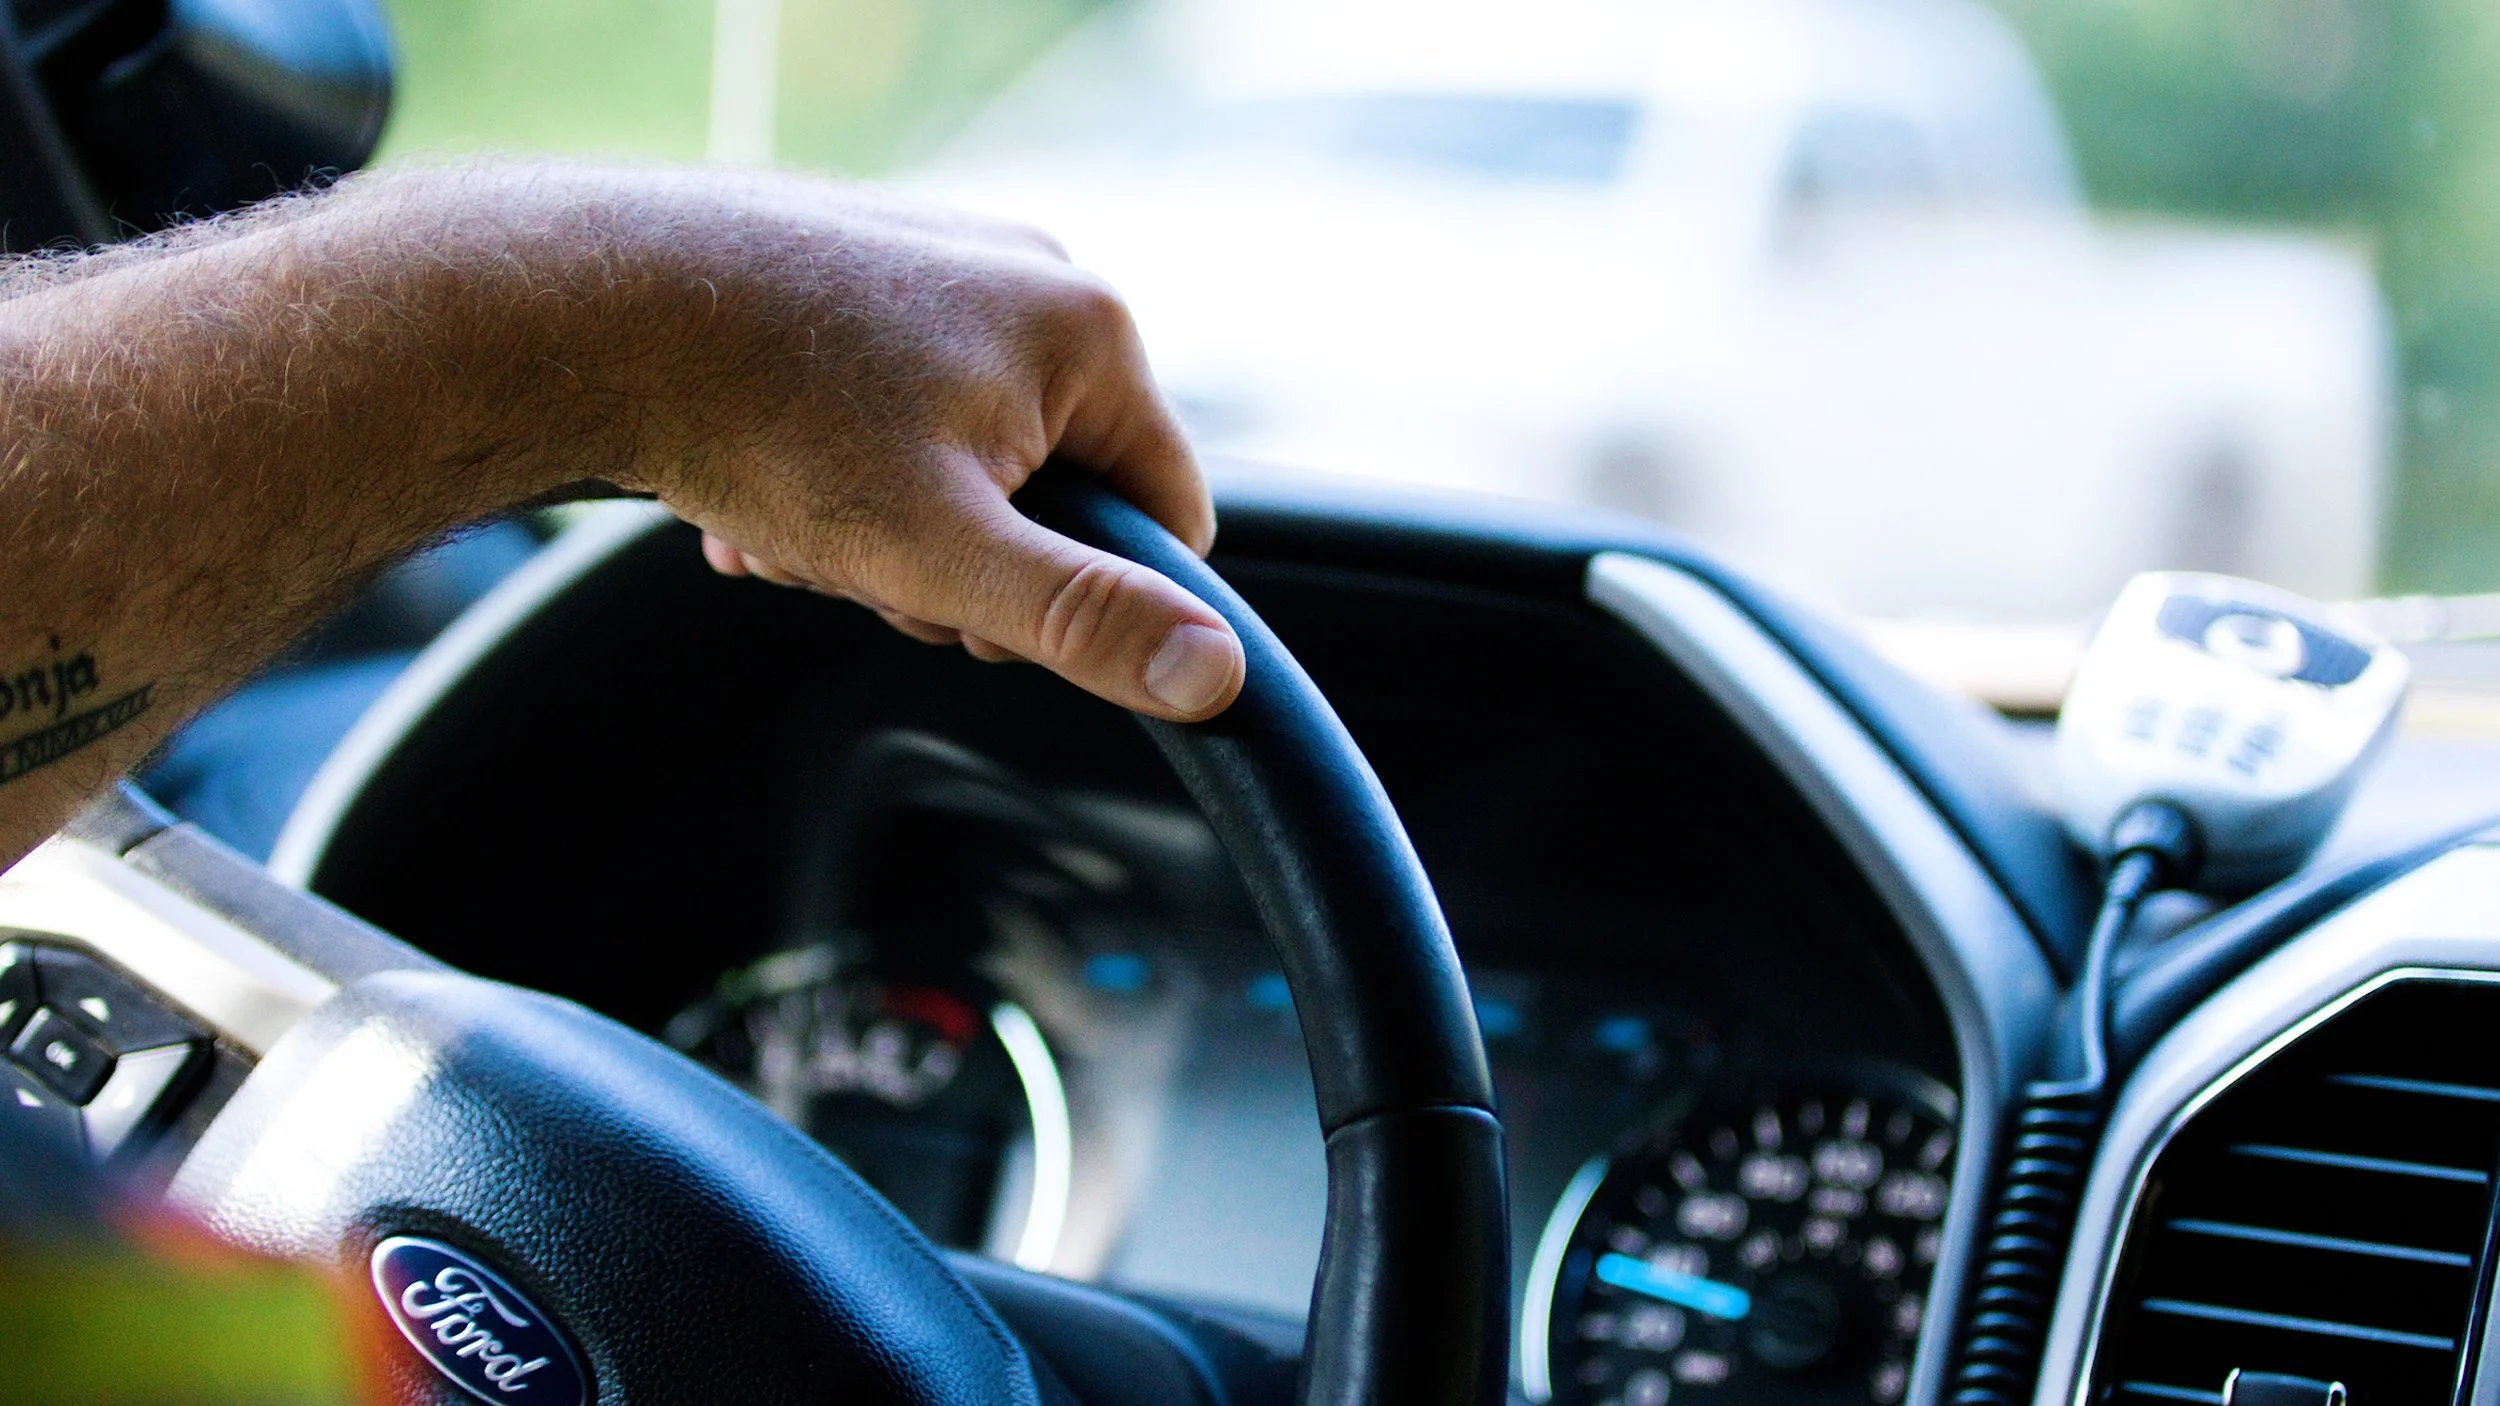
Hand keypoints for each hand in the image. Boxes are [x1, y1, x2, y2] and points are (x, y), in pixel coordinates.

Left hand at [593, 174, 1243, 720]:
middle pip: (1054, 496)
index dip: (1083, 596)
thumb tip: (1218, 677)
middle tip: (865, 561)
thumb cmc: (763, 417)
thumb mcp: (940, 555)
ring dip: (882, 529)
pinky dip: (835, 474)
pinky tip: (759, 481)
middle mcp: (1030, 277)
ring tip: (794, 518)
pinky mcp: (864, 272)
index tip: (977, 605)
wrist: (584, 307)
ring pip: (963, 465)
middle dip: (957, 562)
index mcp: (1088, 330)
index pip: (1164, 516)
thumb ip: (1084, 619)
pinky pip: (893, 413)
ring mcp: (943, 263)